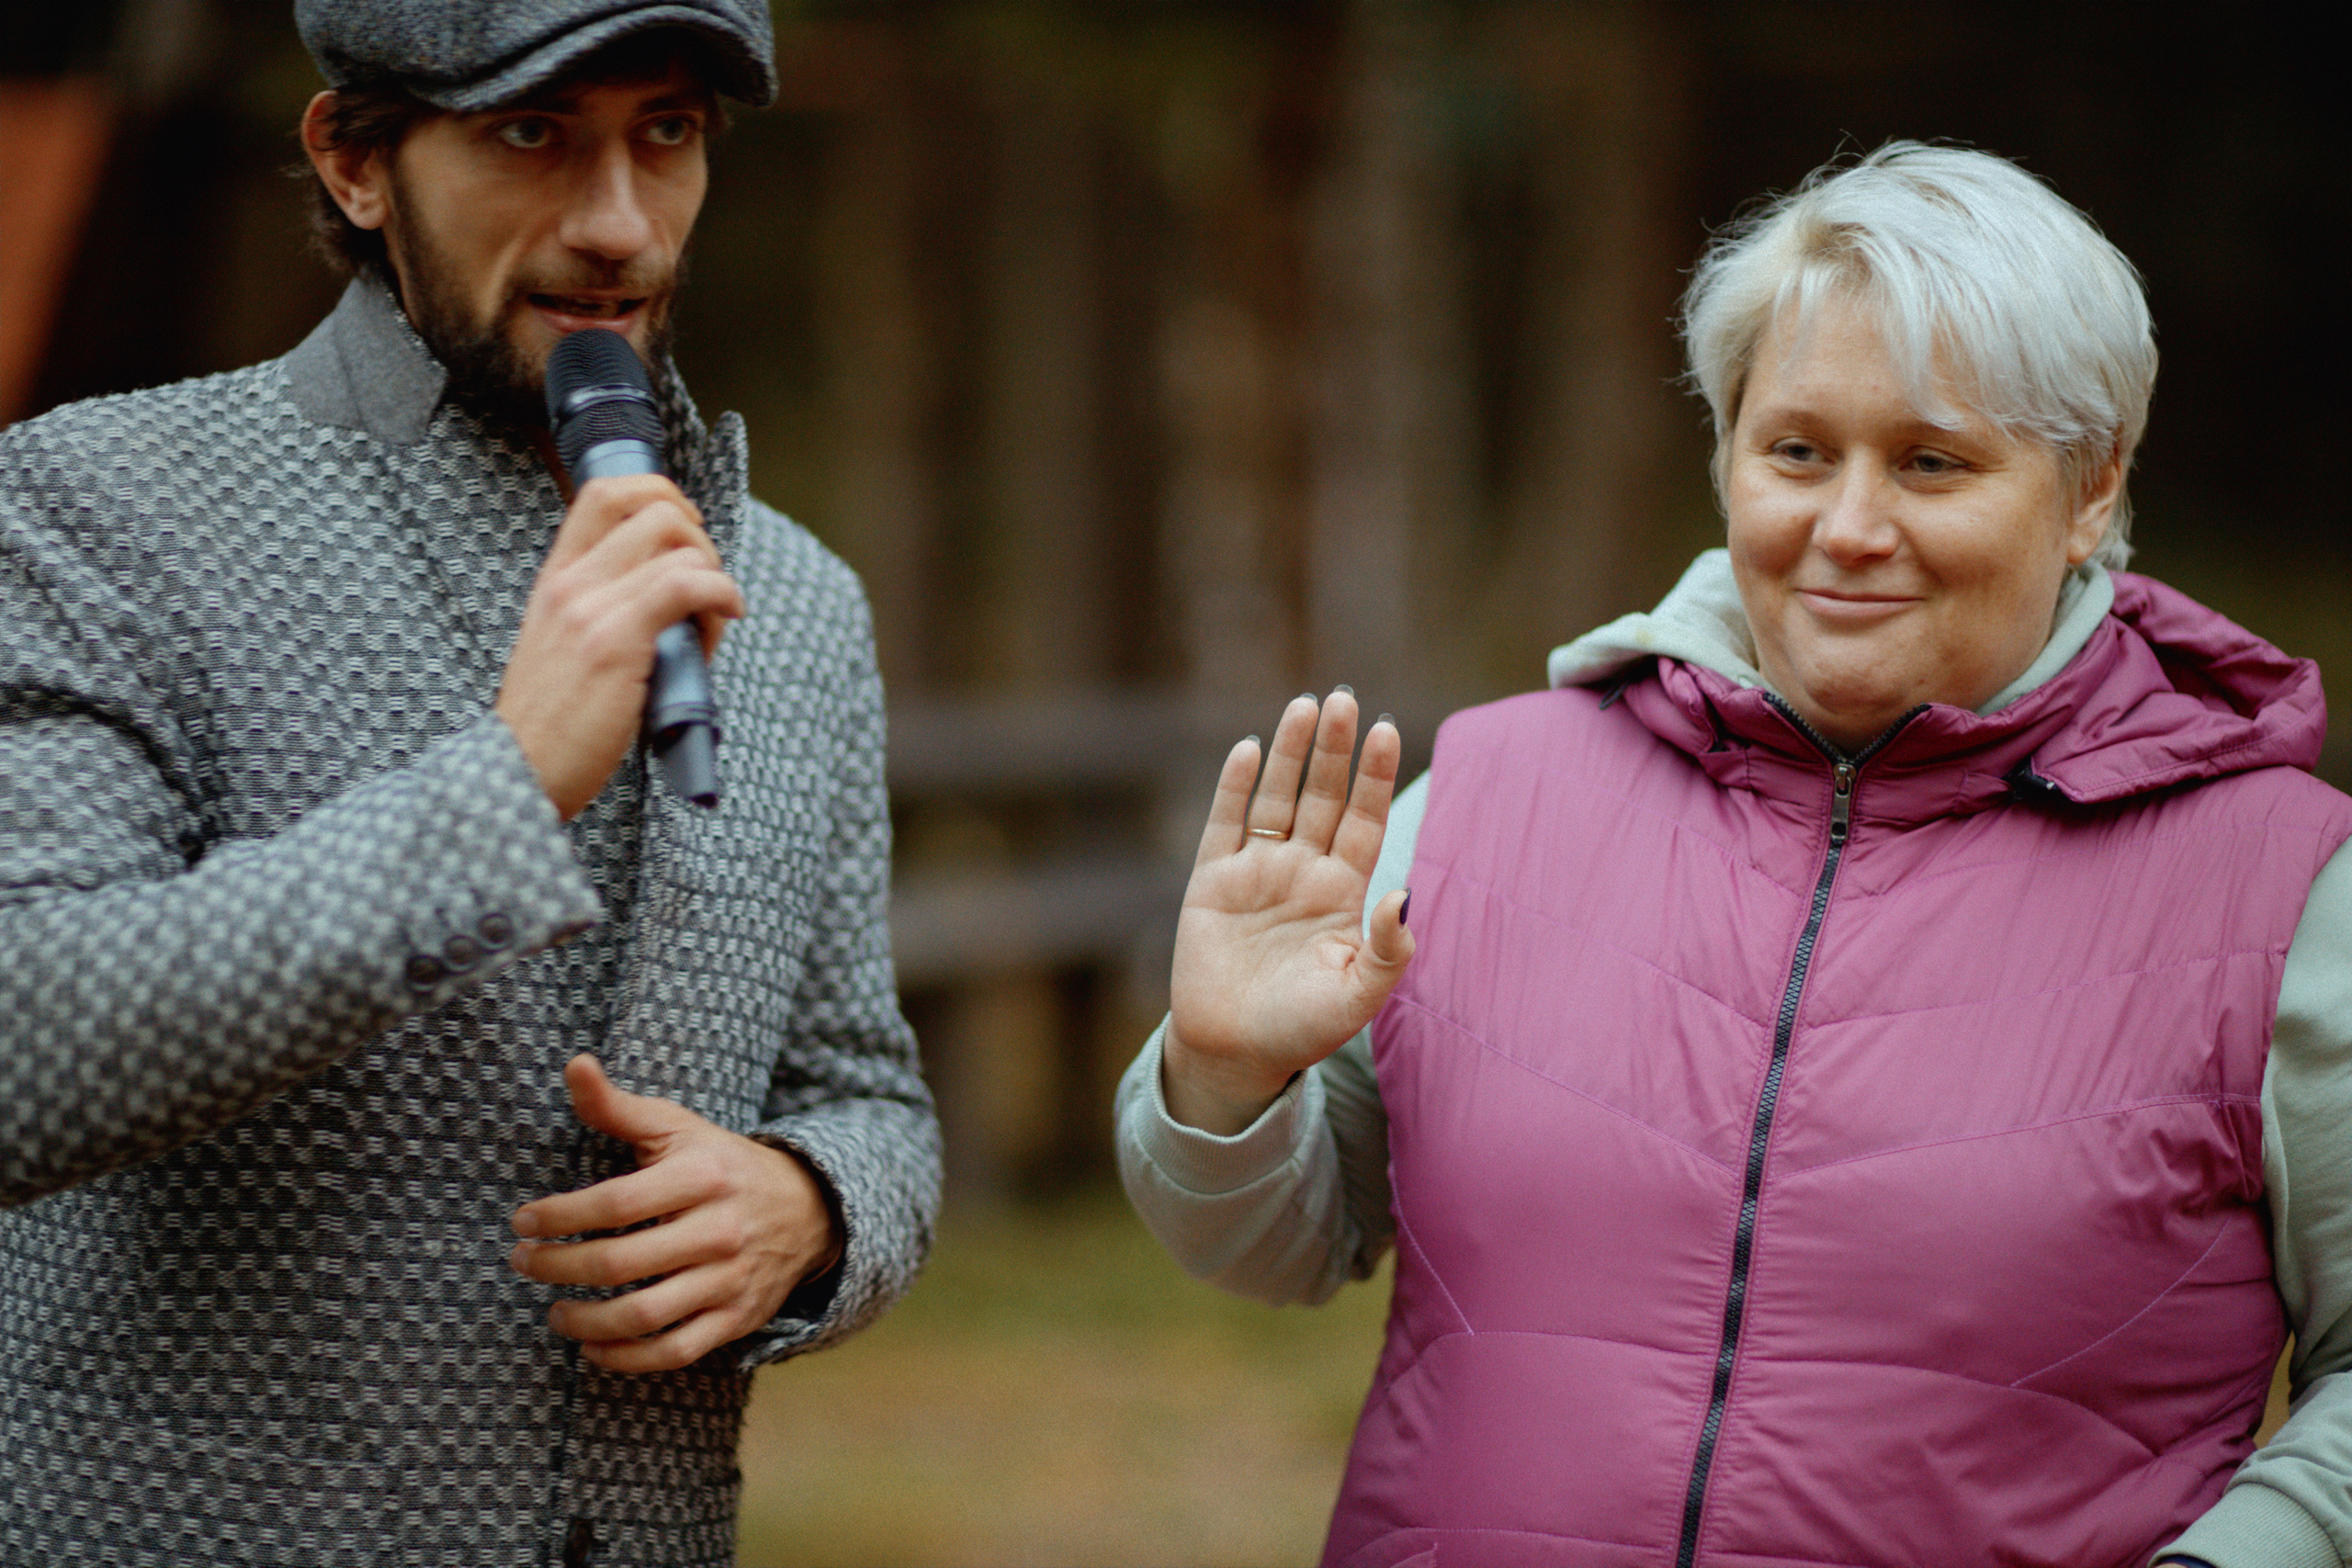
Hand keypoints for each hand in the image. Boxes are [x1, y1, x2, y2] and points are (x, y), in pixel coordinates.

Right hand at [495, 474, 743, 819]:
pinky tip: (728, 616)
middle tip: (708, 583)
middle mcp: (570, 582)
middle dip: (700, 536)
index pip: (604, 492)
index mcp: (556, 578)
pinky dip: (724, 593)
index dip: (660, 495)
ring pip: (679, 543)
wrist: (519, 771)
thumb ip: (605, 611)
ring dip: (716, 575)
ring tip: (713, 622)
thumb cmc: (554, 723)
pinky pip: (688, 584)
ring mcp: (590, 607)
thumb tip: (676, 596)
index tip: (687, 535)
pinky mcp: (616, 640)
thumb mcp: (566, 647)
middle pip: (654, 506)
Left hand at [508, 1054, 841, 1372]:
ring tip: (555, 1311)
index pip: (616, 1203)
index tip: (523, 1222)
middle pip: (621, 1263)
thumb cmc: (719, 1163)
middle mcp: (720, 1230)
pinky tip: (593, 1346)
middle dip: (558, 1267)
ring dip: (584, 1321)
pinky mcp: (737, 1319)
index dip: (560, 1216)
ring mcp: (731, 1279)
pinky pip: (674, 1352)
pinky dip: (625, 1358)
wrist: (807, 1208)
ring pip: (644, 1316)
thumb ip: (617, 1105)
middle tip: (525, 1263)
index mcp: (703, 1176)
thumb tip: (573, 1065)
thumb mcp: (676, 1127)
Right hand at [1164, 688, 1413, 1134]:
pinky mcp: (1212, 881)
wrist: (1234, 1053)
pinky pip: (1226, 823)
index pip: (1364, 820)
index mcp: (1343, 893)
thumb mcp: (1358, 996)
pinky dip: (1235, 786)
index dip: (1374, 777)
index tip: (1387, 730)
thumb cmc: (1303, 1029)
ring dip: (1292, 753)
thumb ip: (1388, 949)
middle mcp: (1303, 871)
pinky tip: (1250, 750)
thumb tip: (1406, 895)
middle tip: (1345, 698)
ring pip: (1278, 798)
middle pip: (1323, 796)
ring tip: (1307, 705)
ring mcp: (1257, 871)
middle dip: (1335, 749)